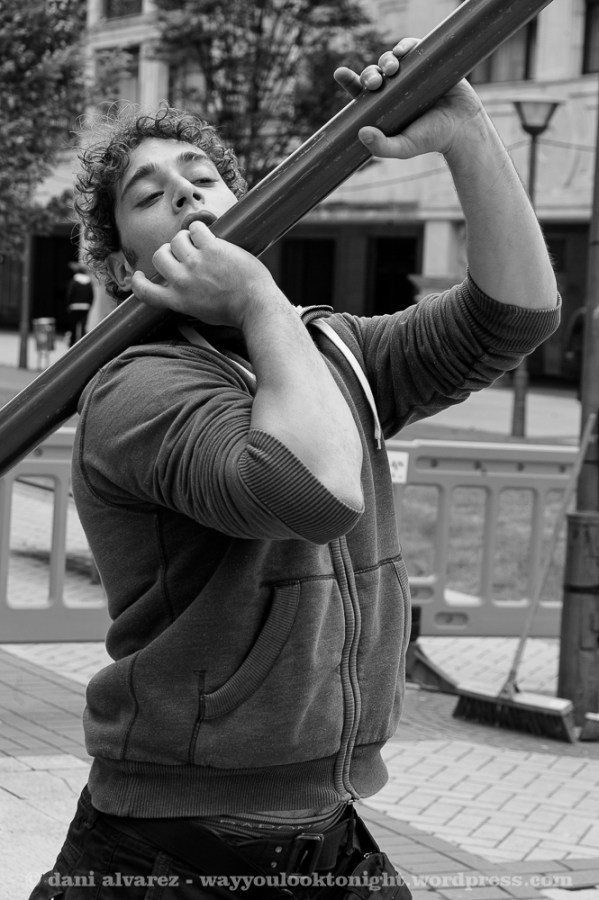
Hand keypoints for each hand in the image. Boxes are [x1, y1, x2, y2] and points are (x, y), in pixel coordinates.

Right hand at [131, 221, 273, 327]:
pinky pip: (195, 229)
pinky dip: (200, 229)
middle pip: (158, 257)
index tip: (138, 275)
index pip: (145, 292)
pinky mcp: (211, 248)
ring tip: (200, 243)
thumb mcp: (201, 313)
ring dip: (186, 239)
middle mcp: (182, 282)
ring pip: (176, 240)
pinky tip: (210, 236)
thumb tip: (180, 285)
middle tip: (183, 253)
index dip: (137, 282)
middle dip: (169, 252)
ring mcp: (195, 264)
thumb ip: (186, 299)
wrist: (256, 306)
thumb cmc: (235, 311)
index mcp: (178, 300)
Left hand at [334, 37, 484, 159]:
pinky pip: (413, 47)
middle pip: (374, 74)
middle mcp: (394, 89)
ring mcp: (411, 75)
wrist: (463, 128)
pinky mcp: (428, 62)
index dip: (350, 81)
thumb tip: (362, 133)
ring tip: (392, 69)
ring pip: (391, 60)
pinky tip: (402, 51)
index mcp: (383, 106)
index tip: (340, 74)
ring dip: (386, 60)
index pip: (361, 92)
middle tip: (376, 83)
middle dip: (370, 74)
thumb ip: (382, 147)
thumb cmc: (432, 139)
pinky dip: (405, 45)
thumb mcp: (404, 148)